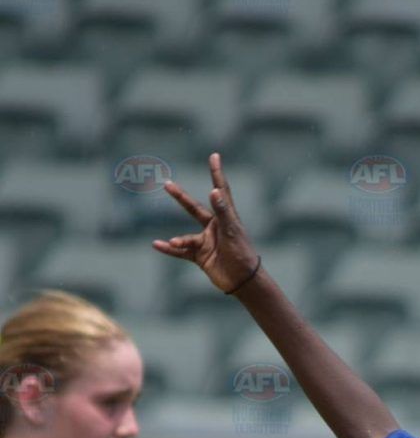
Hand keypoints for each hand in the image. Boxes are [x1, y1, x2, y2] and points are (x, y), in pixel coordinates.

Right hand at [152, 152, 259, 294]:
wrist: (244, 282)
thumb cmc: (242, 254)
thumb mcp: (232, 231)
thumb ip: (222, 211)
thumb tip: (213, 190)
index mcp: (225, 218)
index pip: (220, 191)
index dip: (216, 173)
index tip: (214, 156)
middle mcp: (214, 228)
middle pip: (194, 209)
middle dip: (181, 198)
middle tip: (167, 184)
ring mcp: (206, 242)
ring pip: (186, 237)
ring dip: (179, 241)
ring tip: (174, 243)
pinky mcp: (201, 257)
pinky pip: (181, 252)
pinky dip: (170, 249)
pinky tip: (158, 245)